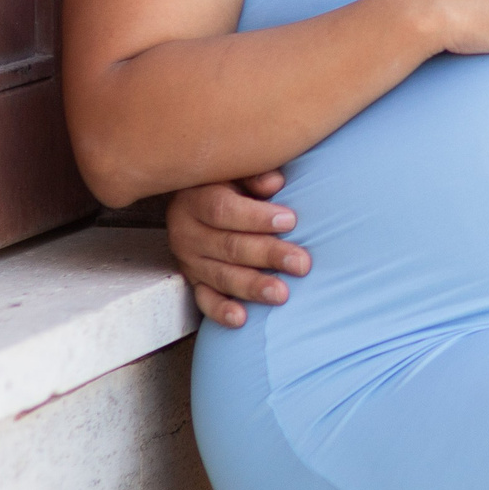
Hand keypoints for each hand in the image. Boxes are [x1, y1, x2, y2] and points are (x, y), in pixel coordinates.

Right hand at [168, 173, 308, 326]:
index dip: (256, 217)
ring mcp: (189, 261)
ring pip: (221, 276)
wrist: (194, 199)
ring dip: (252, 287)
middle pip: (228, 246)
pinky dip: (221, 311)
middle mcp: (187, 232)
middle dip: (268, 255)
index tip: (290, 221)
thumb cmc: (227, 182)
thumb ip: (254, 174)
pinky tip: (241, 319)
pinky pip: (204, 300)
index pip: (223, 210)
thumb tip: (275, 183)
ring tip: (281, 294)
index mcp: (195, 199)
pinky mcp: (193, 282)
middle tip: (301, 263)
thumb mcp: (235, 170)